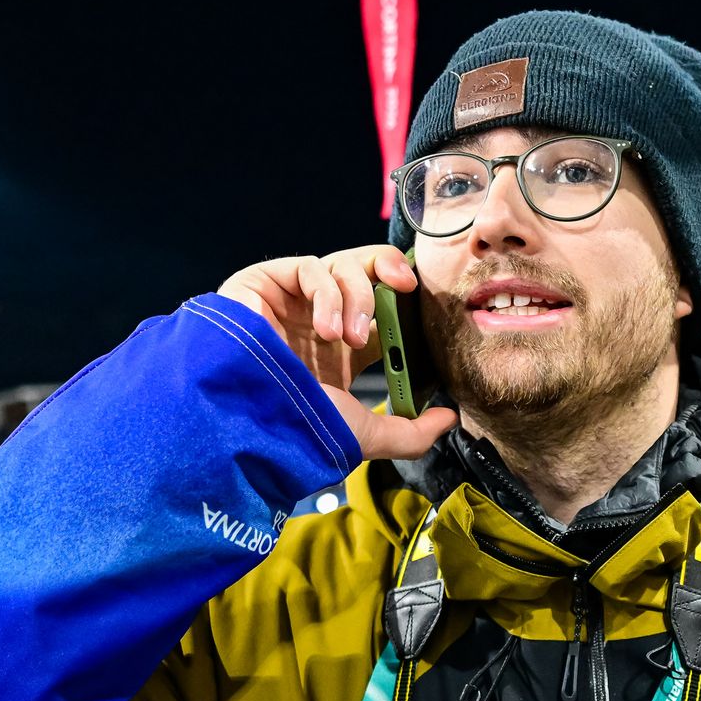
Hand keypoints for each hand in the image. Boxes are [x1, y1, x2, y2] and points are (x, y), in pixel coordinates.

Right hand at [217, 245, 456, 461]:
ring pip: (340, 266)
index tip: (423, 303)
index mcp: (341, 348)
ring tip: (350, 336)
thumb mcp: (365, 433)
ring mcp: (291, 300)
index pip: (381, 306)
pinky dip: (326, 294)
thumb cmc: (299, 427)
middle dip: (388, 271)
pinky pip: (309, 268)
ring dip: (357, 296)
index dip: (403, 297)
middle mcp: (317, 318)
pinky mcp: (266, 283)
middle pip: (363, 270)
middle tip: (405, 288)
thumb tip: (450, 419)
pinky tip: (324, 330)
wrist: (250, 421)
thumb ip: (410, 431)